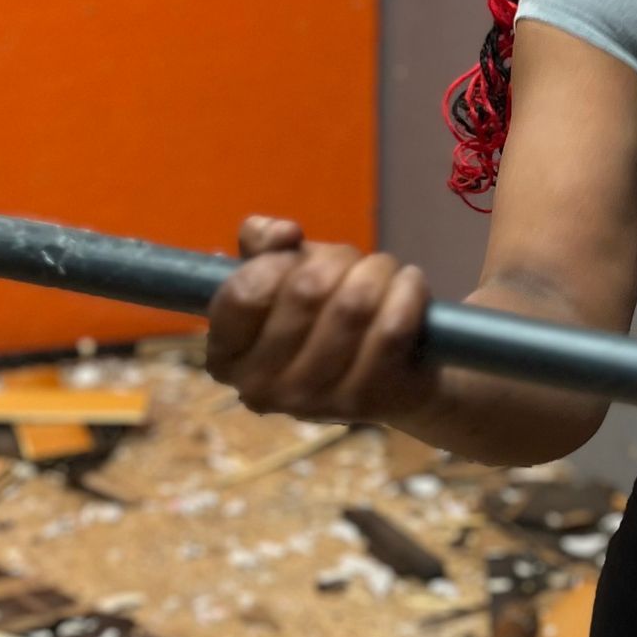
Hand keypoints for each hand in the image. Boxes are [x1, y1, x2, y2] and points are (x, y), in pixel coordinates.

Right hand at [204, 216, 434, 426]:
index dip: (275, 261)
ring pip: (353, 305)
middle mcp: (262, 389)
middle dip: (339, 258)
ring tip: (384, 271)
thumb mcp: (283, 274)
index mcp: (227, 358)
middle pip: (306, 290)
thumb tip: (281, 234)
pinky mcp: (368, 402)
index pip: (242, 294)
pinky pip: (392, 328)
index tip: (296, 253)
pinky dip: (407, 291)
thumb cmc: (323, 316)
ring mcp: (315, 402)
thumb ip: (261, 243)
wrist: (393, 374)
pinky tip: (409, 283)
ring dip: (377, 270)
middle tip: (354, 262)